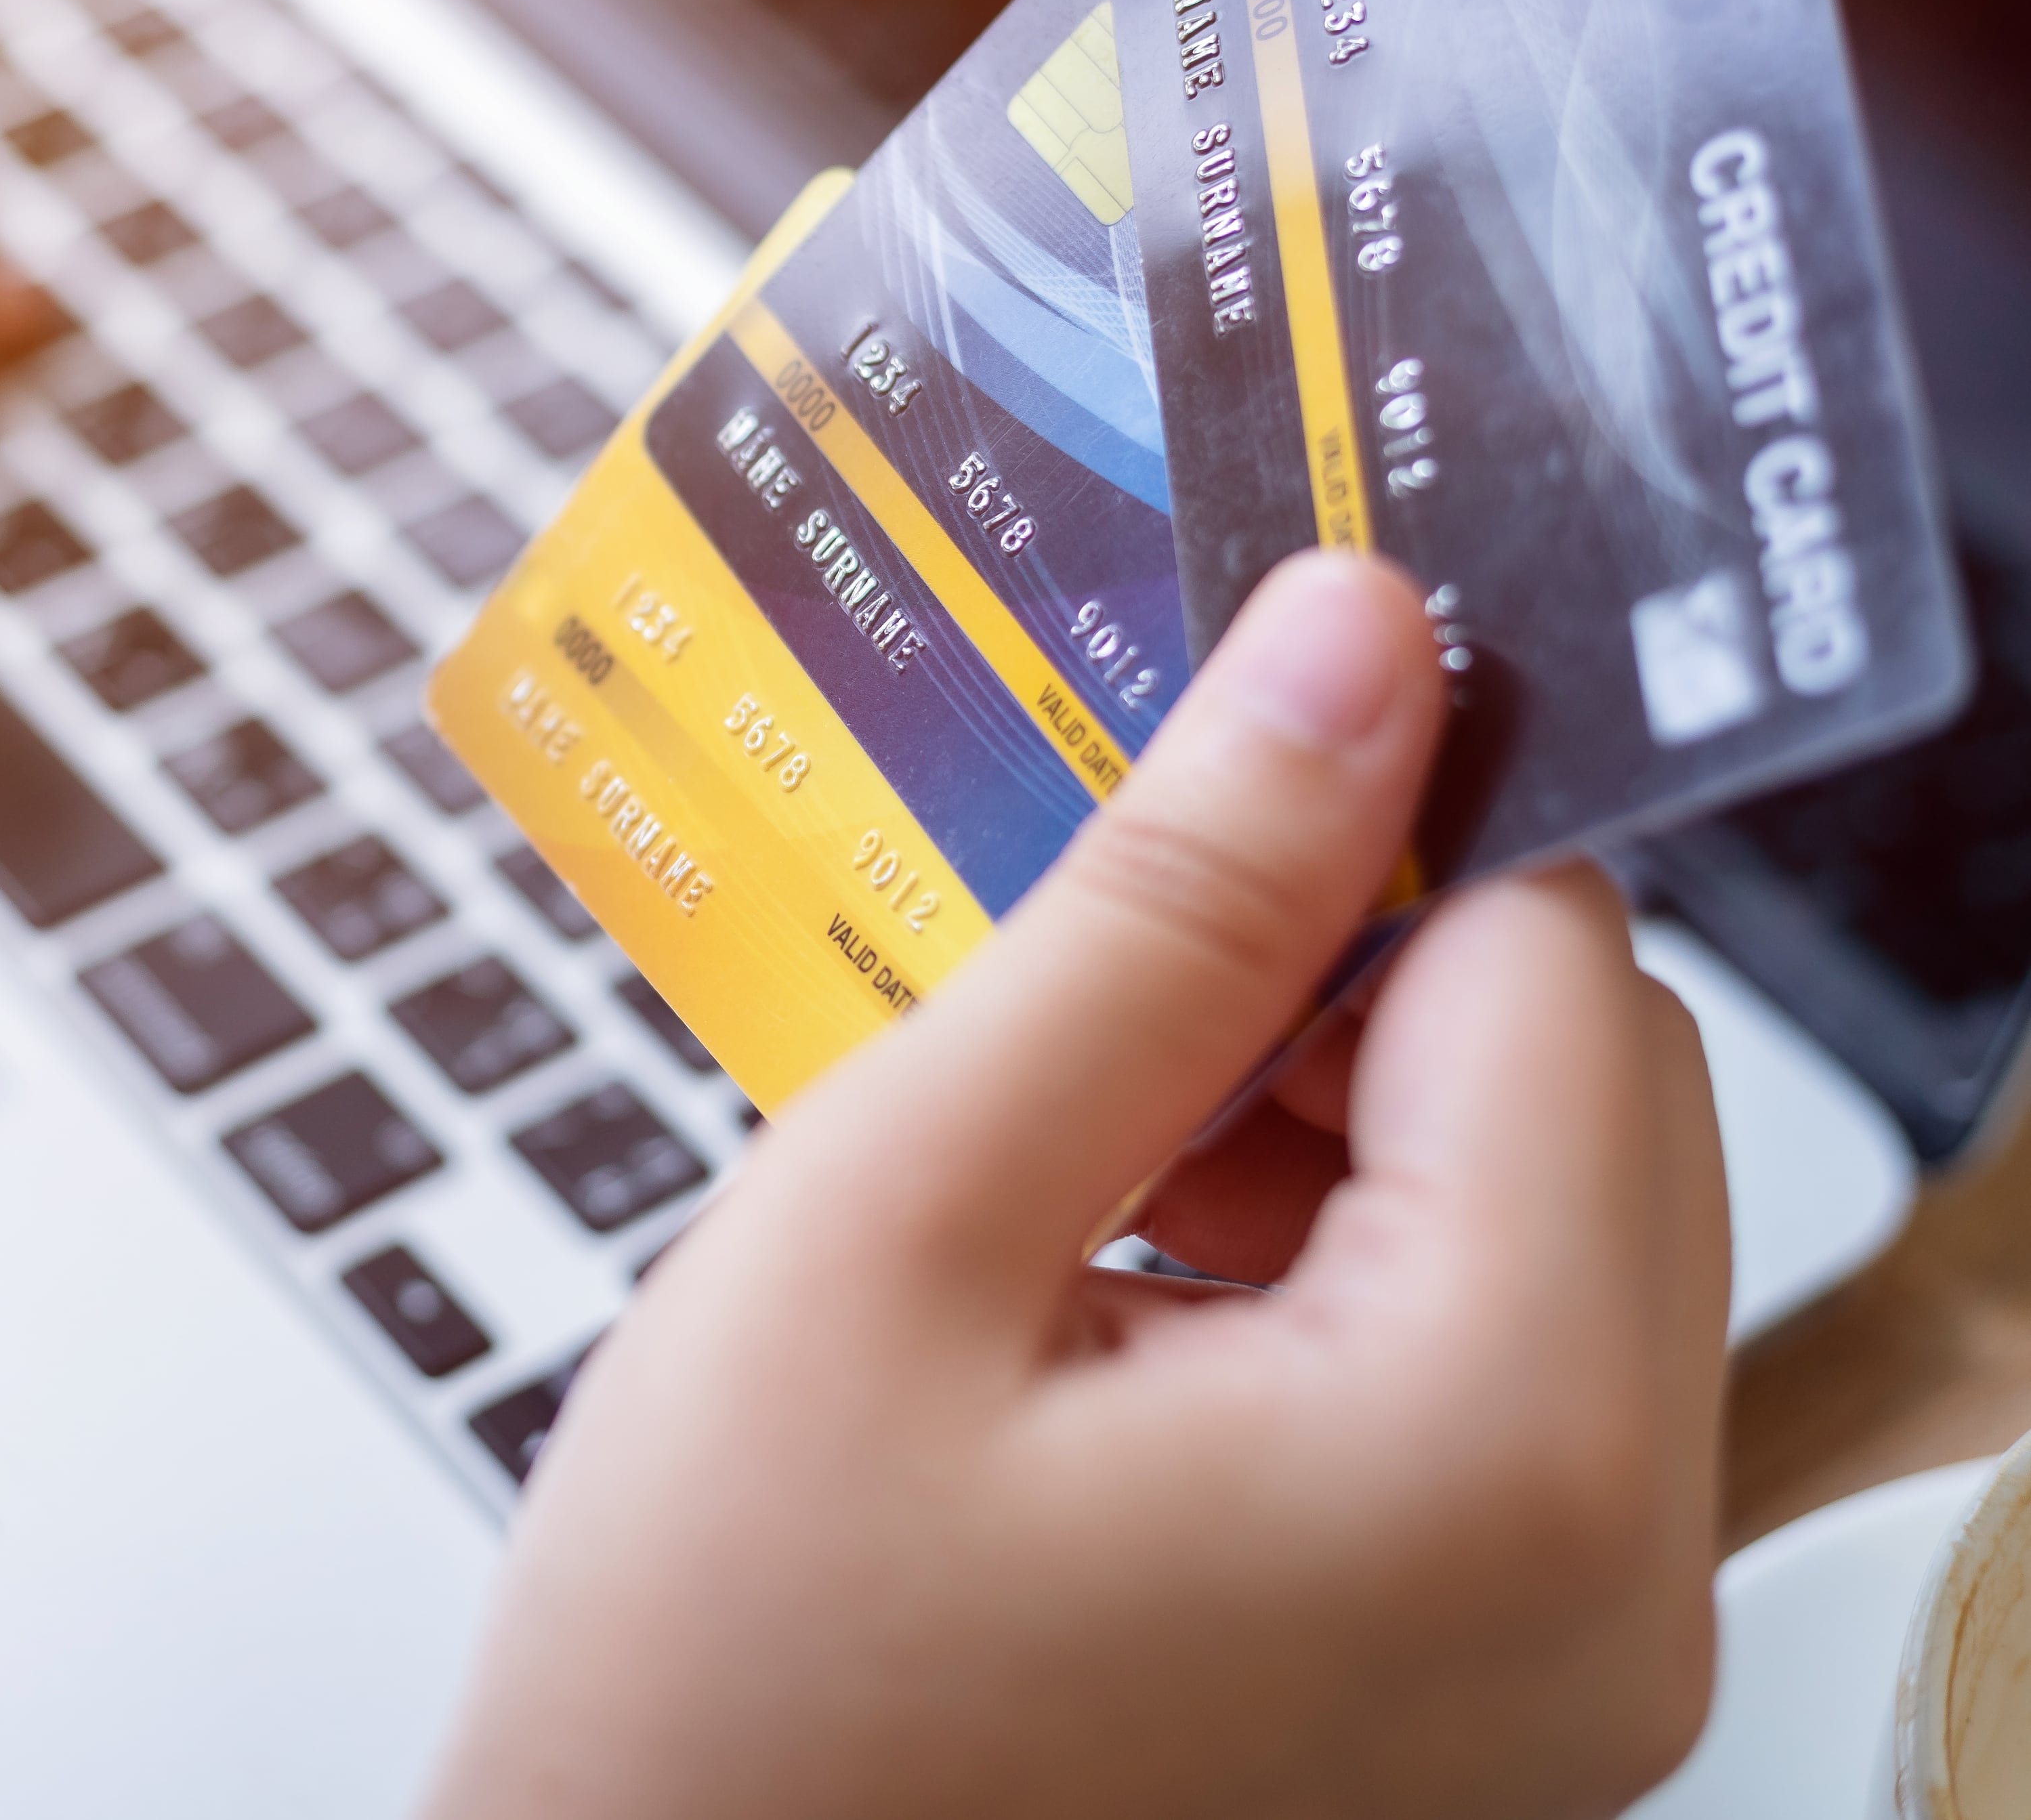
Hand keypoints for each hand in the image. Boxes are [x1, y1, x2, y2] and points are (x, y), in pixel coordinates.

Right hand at [421, 550, 1727, 1819]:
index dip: (1357, 818)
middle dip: (1331, 978)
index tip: (1170, 767)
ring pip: (1527, 1213)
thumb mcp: (895, 1222)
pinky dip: (1312, 1263)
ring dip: (1308, 1117)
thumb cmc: (721, 1679)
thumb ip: (1156, 920)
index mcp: (1495, 1453)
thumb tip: (1346, 648)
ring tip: (1052, 1175)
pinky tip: (1101, 1286)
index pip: (1551, 962)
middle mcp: (1608, 1583)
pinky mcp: (1487, 1681)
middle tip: (1069, 990)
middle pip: (1580, 1086)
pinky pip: (1476, 1368)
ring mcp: (1564, 1657)